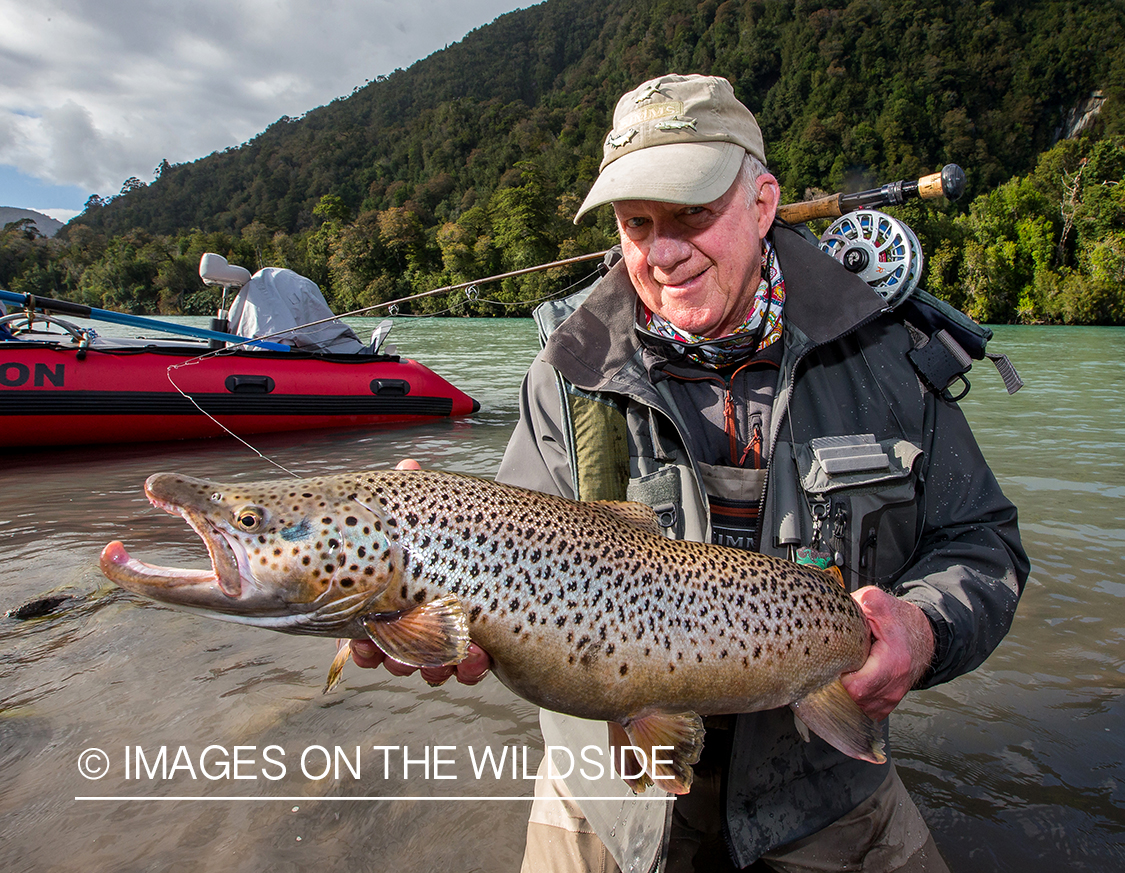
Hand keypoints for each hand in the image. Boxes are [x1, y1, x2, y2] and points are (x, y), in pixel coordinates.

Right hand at [347, 456, 491, 686]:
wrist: (522, 541)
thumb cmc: (461, 525)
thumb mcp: (437, 509)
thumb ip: (416, 491)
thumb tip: (409, 466)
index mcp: (398, 593)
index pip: (369, 629)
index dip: (364, 644)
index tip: (365, 648)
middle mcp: (421, 619)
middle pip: (397, 654)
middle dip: (398, 660)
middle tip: (403, 659)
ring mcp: (451, 635)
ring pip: (432, 666)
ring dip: (435, 667)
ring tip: (445, 659)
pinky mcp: (484, 648)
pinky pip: (471, 669)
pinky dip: (472, 667)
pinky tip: (481, 656)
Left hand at [840, 586, 934, 720]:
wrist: (923, 636)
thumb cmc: (899, 621)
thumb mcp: (877, 603)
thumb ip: (856, 605)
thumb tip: (832, 608)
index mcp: (892, 662)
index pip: (856, 687)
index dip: (837, 677)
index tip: (831, 664)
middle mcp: (894, 685)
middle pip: (854, 701)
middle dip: (837, 687)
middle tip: (831, 668)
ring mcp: (891, 698)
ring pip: (858, 709)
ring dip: (844, 695)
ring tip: (840, 674)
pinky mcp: (888, 704)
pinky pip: (865, 712)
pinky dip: (853, 702)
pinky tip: (849, 684)